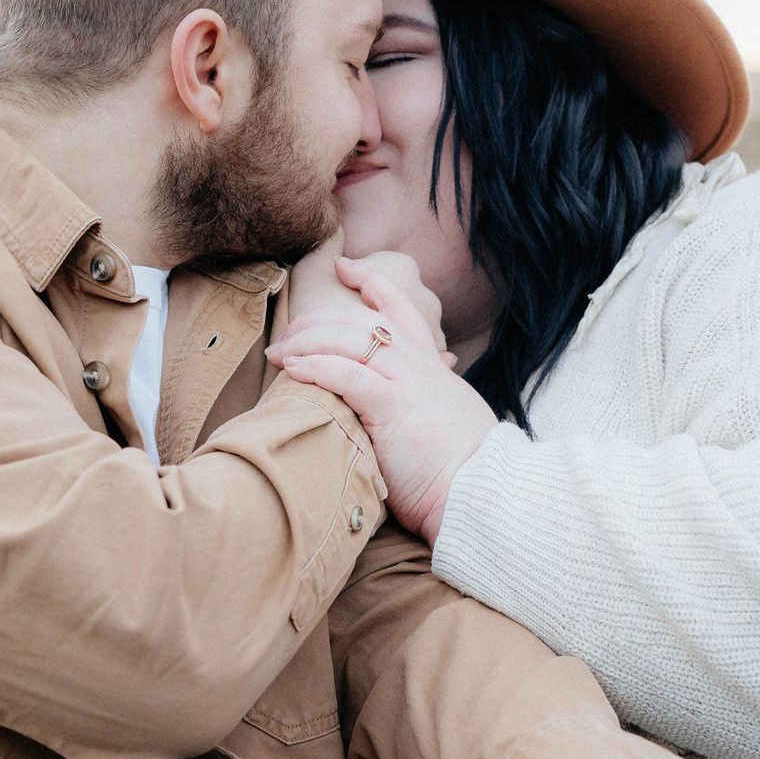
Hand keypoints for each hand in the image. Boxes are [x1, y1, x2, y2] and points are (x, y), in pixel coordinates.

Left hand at [266, 260, 496, 543]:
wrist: (481, 491)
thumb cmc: (463, 467)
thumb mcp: (450, 417)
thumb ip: (434, 395)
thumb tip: (436, 378)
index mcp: (430, 367)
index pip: (400, 310)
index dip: (371, 283)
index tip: (344, 267)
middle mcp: (418, 366)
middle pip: (360, 321)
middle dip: (317, 321)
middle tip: (288, 331)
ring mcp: (406, 383)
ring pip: (348, 341)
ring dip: (305, 343)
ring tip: (278, 354)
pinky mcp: (393, 408)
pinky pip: (346, 376)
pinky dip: (316, 368)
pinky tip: (293, 371)